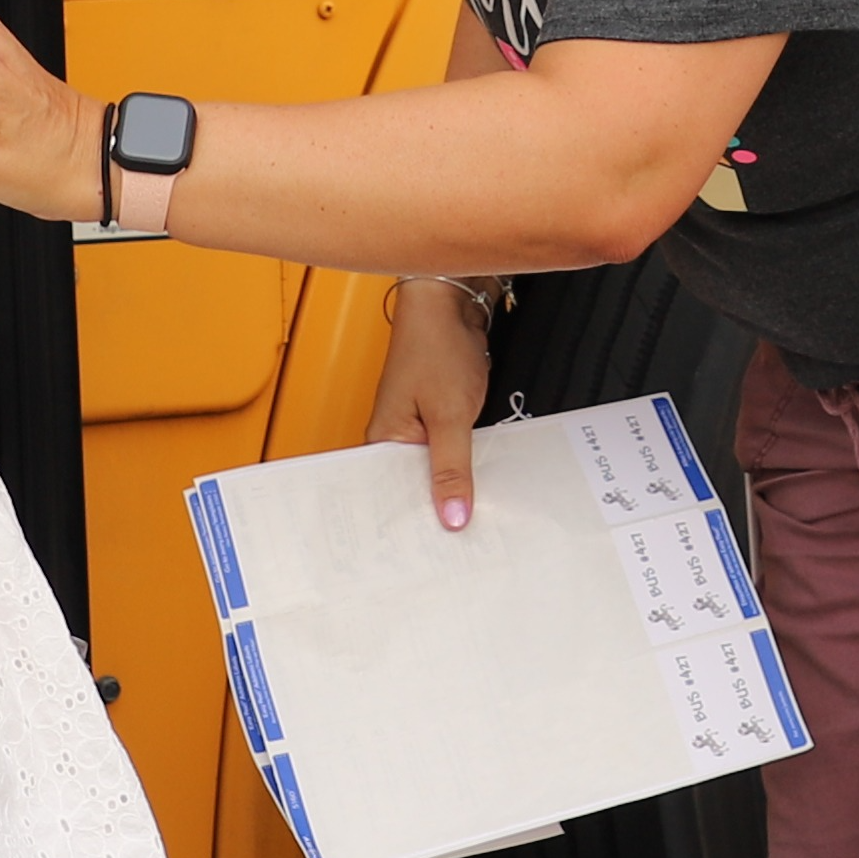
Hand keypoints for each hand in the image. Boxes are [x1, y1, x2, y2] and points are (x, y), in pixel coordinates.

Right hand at [372, 280, 493, 530]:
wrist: (451, 302)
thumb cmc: (437, 346)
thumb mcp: (450, 415)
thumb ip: (453, 468)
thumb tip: (453, 517)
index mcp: (381, 441)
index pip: (388, 497)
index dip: (411, 526)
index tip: (433, 556)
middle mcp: (392, 439)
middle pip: (412, 490)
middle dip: (436, 513)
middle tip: (462, 548)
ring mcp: (414, 430)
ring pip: (433, 474)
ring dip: (452, 490)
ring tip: (473, 523)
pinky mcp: (435, 422)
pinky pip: (447, 456)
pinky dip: (462, 469)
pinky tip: (477, 486)